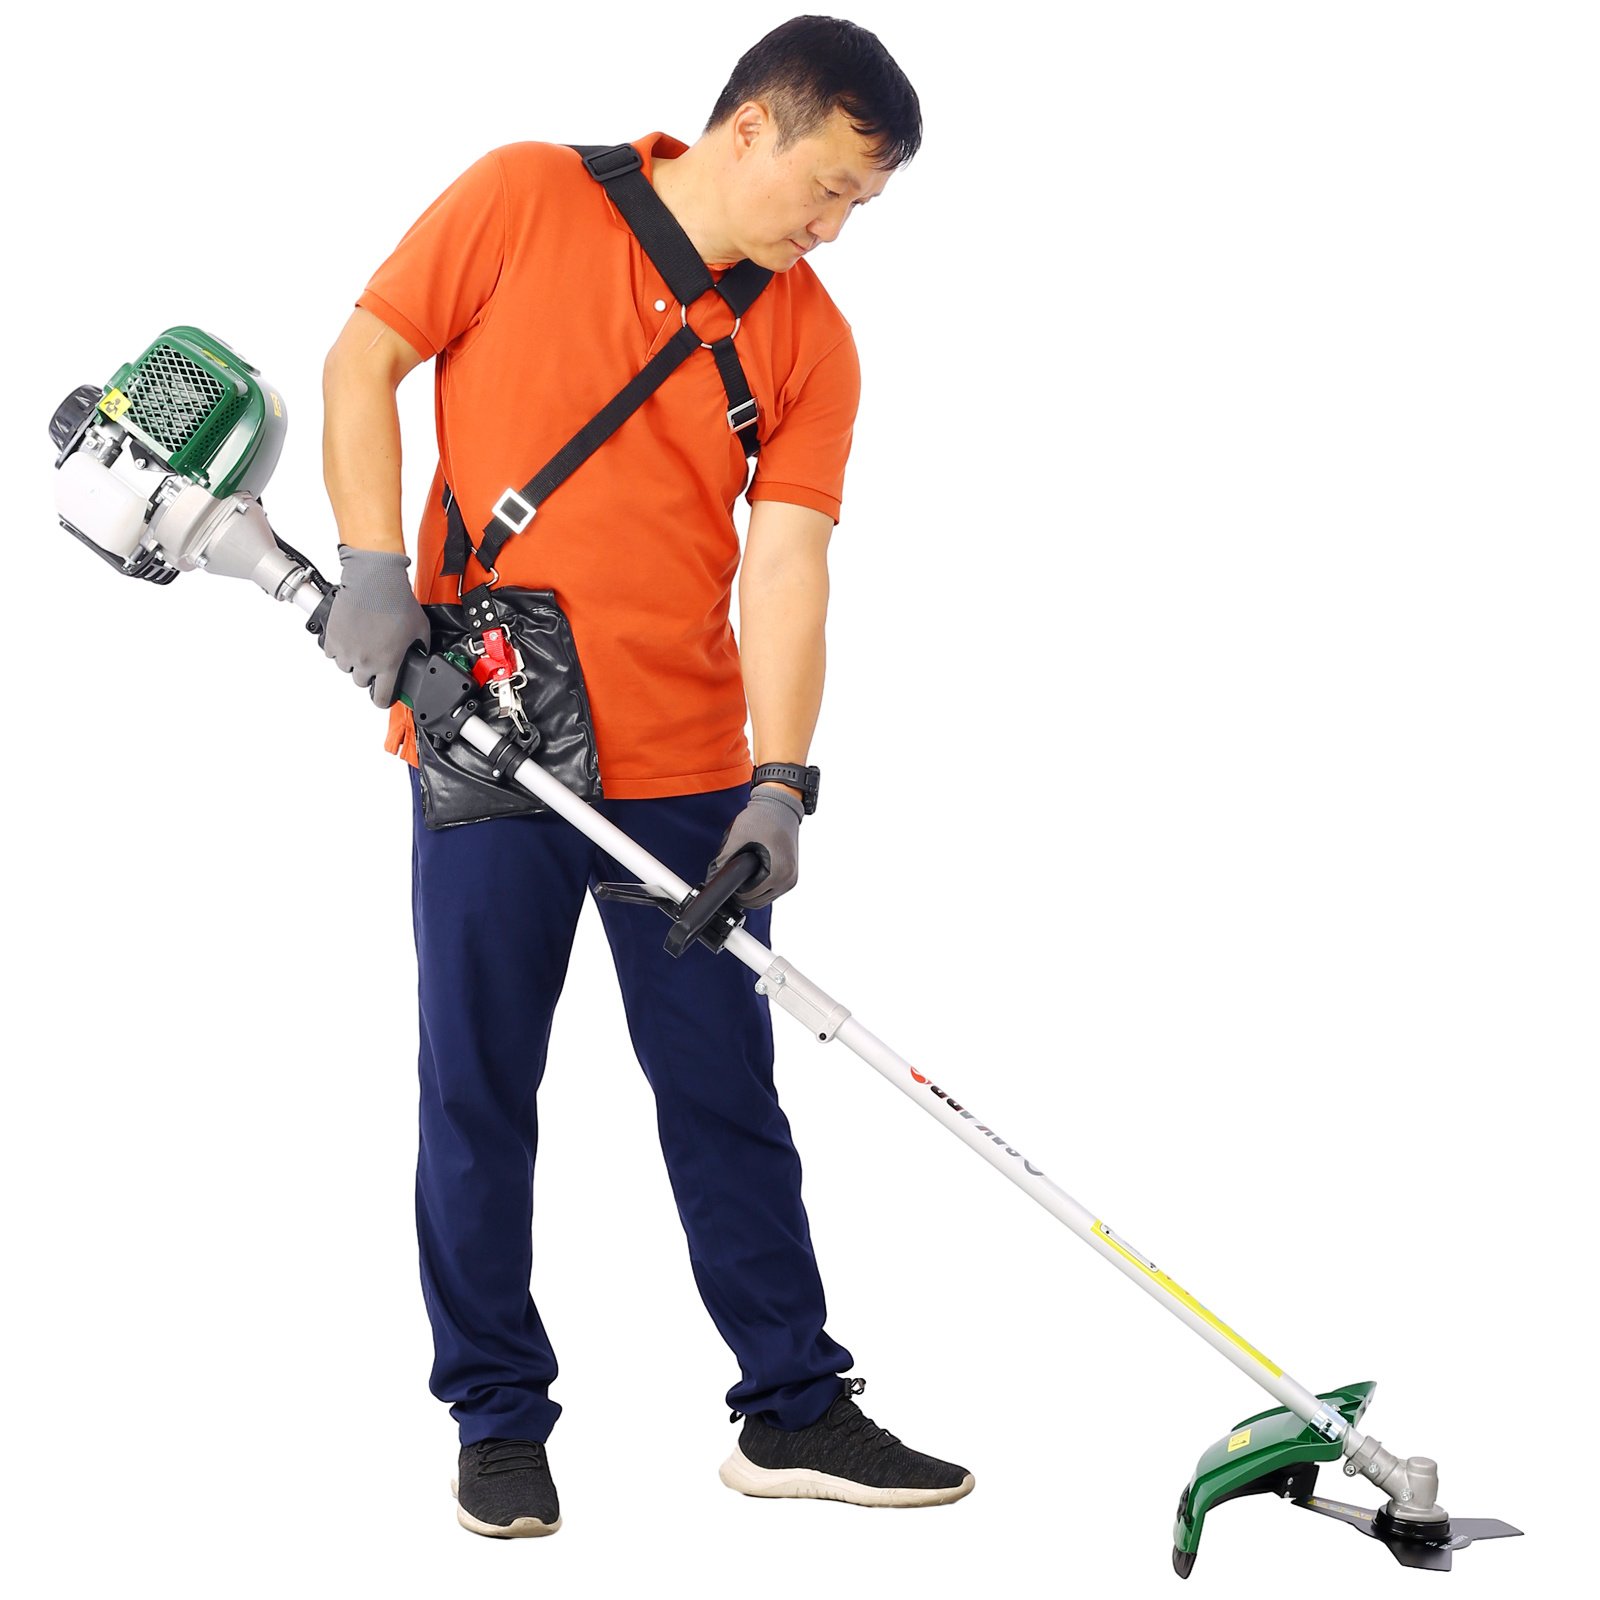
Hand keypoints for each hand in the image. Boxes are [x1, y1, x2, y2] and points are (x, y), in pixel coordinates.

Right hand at [322, 545, 429, 706]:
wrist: (374, 582)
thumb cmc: (396, 602)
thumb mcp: (420, 628)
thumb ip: (422, 646)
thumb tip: (423, 652)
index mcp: (388, 663)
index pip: (382, 697)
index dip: (384, 699)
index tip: (384, 697)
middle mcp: (365, 661)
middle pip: (361, 682)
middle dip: (368, 674)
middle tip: (374, 658)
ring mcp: (346, 651)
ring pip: (345, 667)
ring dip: (353, 660)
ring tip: (363, 644)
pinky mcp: (332, 638)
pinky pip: (332, 653)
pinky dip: (339, 648)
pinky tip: (350, 636)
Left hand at [709, 785, 803, 907]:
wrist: (780, 805)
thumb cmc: (764, 817)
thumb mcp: (738, 839)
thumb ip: (724, 860)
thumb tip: (714, 876)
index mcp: (779, 872)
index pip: (750, 898)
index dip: (734, 891)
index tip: (728, 880)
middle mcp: (789, 878)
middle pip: (757, 901)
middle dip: (742, 891)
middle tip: (733, 875)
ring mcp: (792, 877)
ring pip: (765, 897)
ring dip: (752, 889)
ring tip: (744, 871)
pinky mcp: (791, 873)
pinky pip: (772, 888)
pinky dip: (761, 884)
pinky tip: (754, 871)